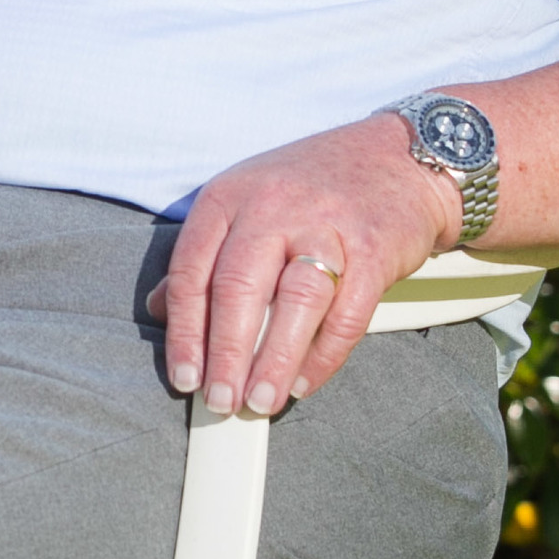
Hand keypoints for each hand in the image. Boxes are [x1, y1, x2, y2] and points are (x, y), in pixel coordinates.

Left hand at [147, 115, 456, 416]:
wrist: (398, 157)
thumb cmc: (313, 186)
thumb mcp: (245, 201)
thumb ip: (204, 254)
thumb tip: (160, 310)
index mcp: (230, 196)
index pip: (192, 270)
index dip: (185, 331)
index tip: (184, 377)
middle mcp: (272, 207)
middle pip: (237, 287)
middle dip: (225, 354)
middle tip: (219, 400)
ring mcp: (325, 226)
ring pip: (293, 300)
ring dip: (274, 360)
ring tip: (260, 401)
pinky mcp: (373, 249)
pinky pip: (346, 312)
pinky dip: (324, 354)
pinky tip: (304, 382)